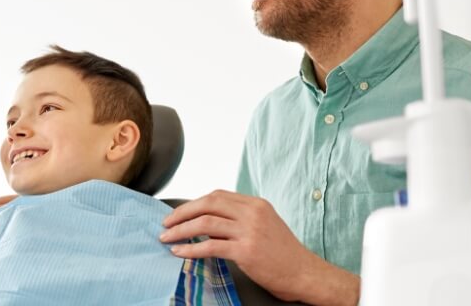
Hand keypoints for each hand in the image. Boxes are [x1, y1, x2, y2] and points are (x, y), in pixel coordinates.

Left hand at [159, 190, 357, 305]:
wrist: (305, 274)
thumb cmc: (284, 253)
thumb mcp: (265, 224)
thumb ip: (242, 217)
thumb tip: (210, 217)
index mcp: (256, 204)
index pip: (217, 196)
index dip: (194, 203)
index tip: (179, 213)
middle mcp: (252, 213)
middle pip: (208, 204)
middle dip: (182, 213)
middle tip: (166, 223)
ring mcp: (250, 231)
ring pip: (205, 223)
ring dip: (181, 230)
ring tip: (166, 238)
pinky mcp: (246, 251)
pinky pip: (210, 246)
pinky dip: (190, 249)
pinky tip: (179, 252)